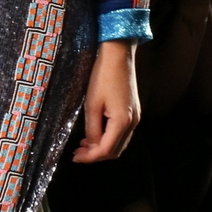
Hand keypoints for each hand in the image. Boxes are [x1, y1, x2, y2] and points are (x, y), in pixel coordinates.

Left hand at [73, 40, 139, 162]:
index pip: (107, 150)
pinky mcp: (133, 111)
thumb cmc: (103, 76)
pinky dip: (109, 137)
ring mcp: (135, 117)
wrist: (118, 55)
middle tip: (77, 153)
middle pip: (116, 150)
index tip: (75, 157)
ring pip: (119, 142)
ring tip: (83, 145)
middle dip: (96, 155)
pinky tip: (95, 134)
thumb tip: (91, 145)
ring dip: (102, 147)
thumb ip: (92, 128)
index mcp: (122, 121)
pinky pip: (122, 132)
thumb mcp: (92, 104)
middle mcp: (133, 122)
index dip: (90, 157)